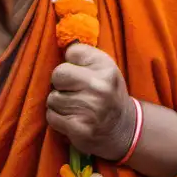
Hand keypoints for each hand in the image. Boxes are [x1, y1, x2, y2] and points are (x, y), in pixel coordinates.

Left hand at [46, 44, 136, 160]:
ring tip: (76, 107)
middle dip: (61, 83)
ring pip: (52, 98)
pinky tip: (73, 119)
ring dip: (59, 103)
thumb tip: (60, 47)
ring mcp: (89, 108)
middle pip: (58, 74)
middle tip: (74, 92)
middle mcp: (99, 86)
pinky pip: (51, 116)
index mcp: (106, 67)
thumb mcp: (105, 70)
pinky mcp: (79, 128)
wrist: (125, 129)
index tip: (81, 73)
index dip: (72, 63)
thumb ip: (84, 56)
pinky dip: (57, 118)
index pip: (72, 52)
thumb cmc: (109, 94)